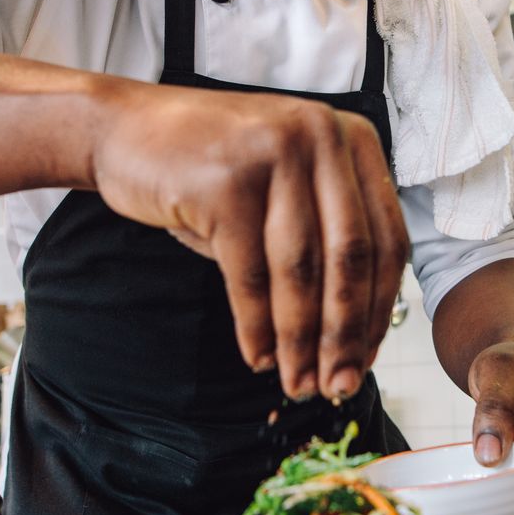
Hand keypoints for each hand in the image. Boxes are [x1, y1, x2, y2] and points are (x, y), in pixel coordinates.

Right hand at [89, 80, 407, 401]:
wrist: (126, 128)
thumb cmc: (214, 169)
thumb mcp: (287, 186)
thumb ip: (327, 236)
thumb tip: (354, 339)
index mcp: (355, 138)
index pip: (386, 239)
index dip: (379, 310)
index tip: (366, 359)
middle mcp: (322, 137)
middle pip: (350, 257)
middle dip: (344, 334)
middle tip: (337, 386)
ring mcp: (273, 154)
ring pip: (300, 271)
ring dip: (300, 340)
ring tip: (297, 384)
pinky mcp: (225, 182)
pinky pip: (249, 274)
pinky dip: (255, 326)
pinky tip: (259, 358)